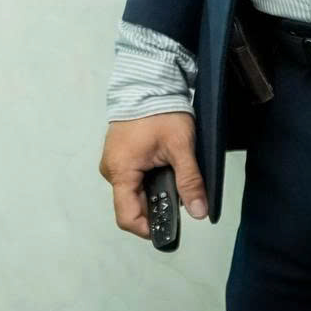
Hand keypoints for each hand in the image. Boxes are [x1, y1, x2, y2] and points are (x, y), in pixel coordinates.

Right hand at [99, 112, 207, 235]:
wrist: (147, 82)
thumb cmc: (161, 112)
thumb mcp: (180, 147)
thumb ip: (190, 181)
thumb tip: (199, 213)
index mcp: (121, 171)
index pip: (127, 217)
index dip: (149, 228)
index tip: (171, 226)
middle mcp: (111, 170)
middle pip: (131, 206)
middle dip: (155, 207)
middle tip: (179, 196)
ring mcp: (113, 162)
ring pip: (132, 192)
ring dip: (153, 193)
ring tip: (173, 177)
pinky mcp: (119, 155)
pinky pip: (131, 178)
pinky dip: (148, 181)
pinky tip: (163, 168)